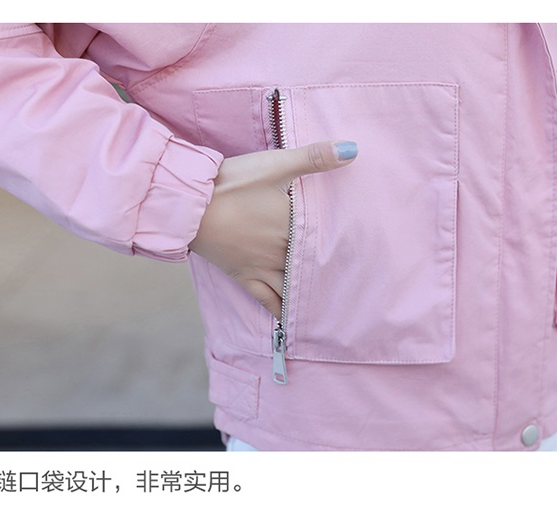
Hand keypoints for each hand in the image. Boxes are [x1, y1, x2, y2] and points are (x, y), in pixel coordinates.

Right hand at [189, 140, 357, 319]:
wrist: (190, 205)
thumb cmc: (233, 182)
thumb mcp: (276, 164)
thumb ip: (315, 158)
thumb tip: (354, 149)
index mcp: (293, 227)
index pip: (326, 239)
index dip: (346, 246)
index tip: (367, 254)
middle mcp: (282, 253)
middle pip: (312, 266)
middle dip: (331, 272)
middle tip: (357, 285)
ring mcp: (262, 268)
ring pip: (293, 287)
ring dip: (310, 294)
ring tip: (331, 305)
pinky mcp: (242, 276)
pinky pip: (266, 300)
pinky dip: (281, 310)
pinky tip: (291, 320)